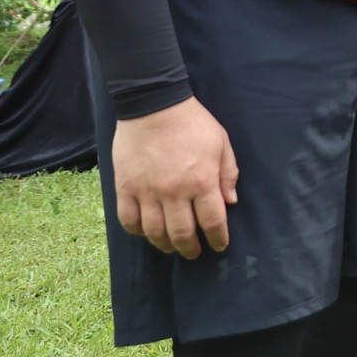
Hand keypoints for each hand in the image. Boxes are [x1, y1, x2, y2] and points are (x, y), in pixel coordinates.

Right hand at [111, 97, 238, 259]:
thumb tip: (231, 203)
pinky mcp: (125, 188)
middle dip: (191, 249)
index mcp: (202, 181)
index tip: (219, 245)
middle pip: (183, 234)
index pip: (213, 222)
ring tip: (172, 246)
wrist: (154, 105)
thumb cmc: (192, 122)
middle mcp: (174, 192)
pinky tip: (147, 232)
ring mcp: (147, 192)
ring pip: (155, 233)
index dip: (218, 239)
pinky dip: (138, 232)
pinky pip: (129, 221)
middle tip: (195, 252)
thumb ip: (227, 174)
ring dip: (166, 245)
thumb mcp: (221, 143)